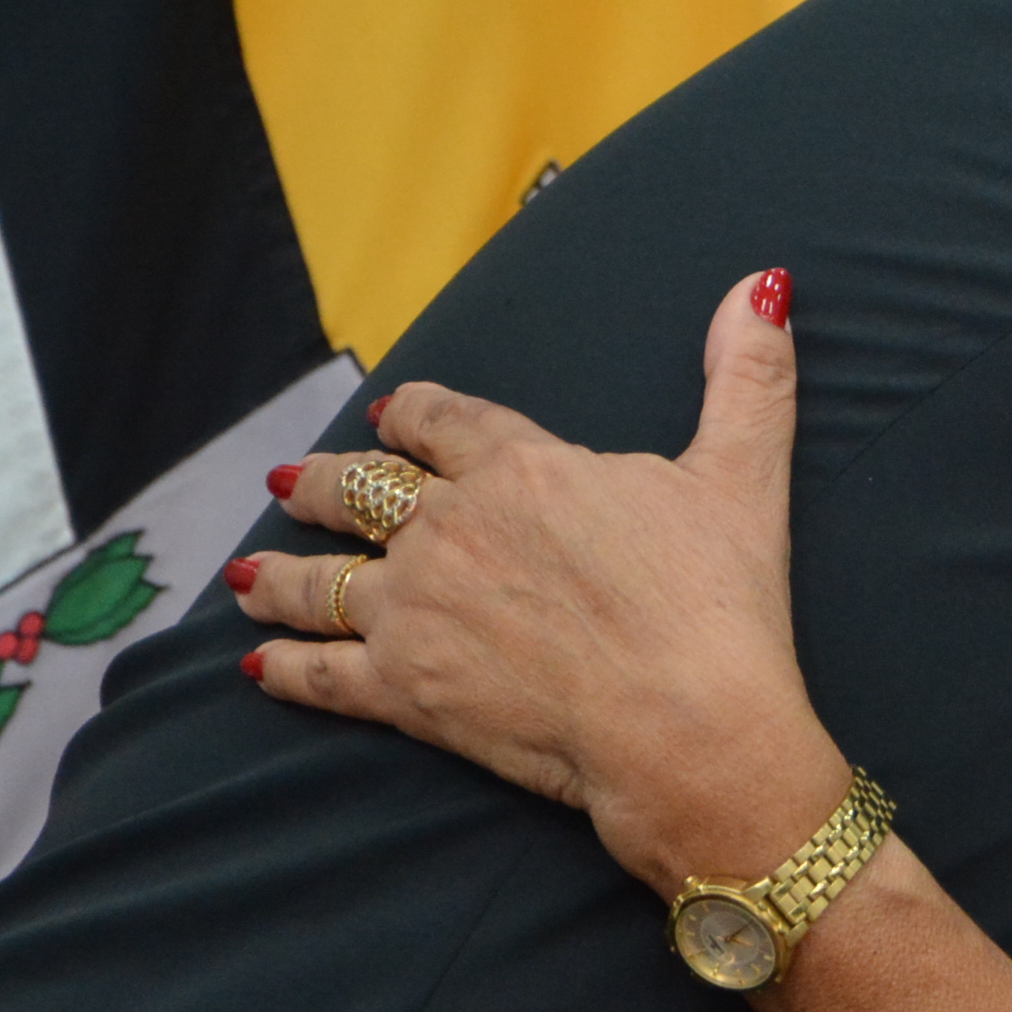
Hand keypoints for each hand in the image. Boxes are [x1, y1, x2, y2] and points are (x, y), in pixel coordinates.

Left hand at [237, 272, 844, 894]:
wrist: (687, 728)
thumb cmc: (717, 605)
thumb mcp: (744, 475)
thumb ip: (746, 377)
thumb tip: (762, 283)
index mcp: (520, 468)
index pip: (439, 421)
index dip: (411, 415)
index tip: (392, 415)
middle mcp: (449, 528)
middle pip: (357, 493)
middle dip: (321, 487)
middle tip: (292, 487)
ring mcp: (415, 609)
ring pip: (318, 580)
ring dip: (277, 575)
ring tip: (249, 574)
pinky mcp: (402, 690)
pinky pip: (320, 674)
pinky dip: (284, 669)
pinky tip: (259, 667)